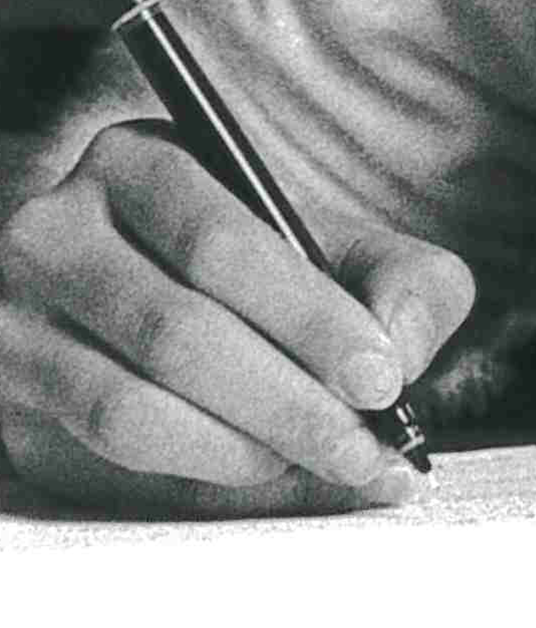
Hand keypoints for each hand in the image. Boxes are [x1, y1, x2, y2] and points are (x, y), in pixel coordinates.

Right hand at [0, 120, 472, 513]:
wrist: (132, 302)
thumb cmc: (250, 273)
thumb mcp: (331, 247)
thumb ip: (401, 278)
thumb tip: (403, 344)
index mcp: (141, 162)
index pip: (219, 239)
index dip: (308, 316)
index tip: (381, 376)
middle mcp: (59, 229)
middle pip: (177, 331)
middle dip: (290, 399)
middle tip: (365, 443)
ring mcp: (20, 316)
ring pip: (133, 403)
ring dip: (246, 446)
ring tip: (325, 458)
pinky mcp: (12, 393)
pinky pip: (106, 447)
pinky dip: (201, 465)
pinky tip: (263, 465)